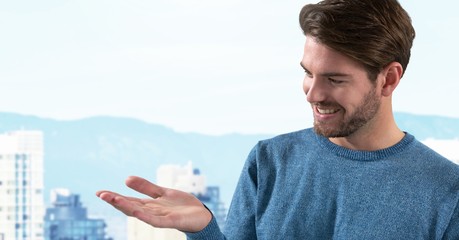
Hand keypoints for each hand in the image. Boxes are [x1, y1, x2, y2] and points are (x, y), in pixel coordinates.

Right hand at [96, 176, 211, 232]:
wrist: (201, 215)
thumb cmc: (182, 206)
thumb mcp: (162, 192)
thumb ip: (146, 187)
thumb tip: (126, 179)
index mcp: (149, 205)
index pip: (128, 200)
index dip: (114, 196)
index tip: (99, 192)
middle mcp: (151, 212)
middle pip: (130, 206)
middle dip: (116, 201)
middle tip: (101, 194)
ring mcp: (160, 217)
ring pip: (140, 212)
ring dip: (126, 206)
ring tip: (113, 199)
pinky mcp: (171, 221)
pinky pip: (156, 220)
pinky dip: (145, 216)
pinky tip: (136, 211)